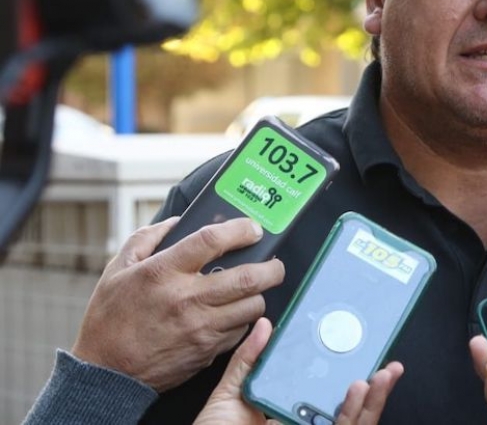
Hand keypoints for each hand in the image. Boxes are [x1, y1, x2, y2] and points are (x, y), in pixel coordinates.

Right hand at [71, 216, 285, 391]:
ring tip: (257, 288)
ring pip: (252, 306)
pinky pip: (241, 331)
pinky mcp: (207, 351)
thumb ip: (146, 239)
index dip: (240, 229)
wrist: (106, 373)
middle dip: (271, 267)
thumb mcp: (117, 270)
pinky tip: (238, 312)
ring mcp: (200, 328)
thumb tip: (177, 221)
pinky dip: (245, 320)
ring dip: (260, 295)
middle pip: (248, 277)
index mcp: (163, 272)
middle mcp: (186, 299)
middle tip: (274, 263)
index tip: (253, 228)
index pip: (212, 240)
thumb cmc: (110, 318)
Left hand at [193, 318, 404, 424]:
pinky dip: (355, 415)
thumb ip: (248, 361)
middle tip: (388, 364)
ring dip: (374, 400)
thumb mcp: (230, 395)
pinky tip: (358, 393)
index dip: (348, 373)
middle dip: (374, 387)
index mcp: (290, 414)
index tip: (362, 352)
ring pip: (354, 423)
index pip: (327, 392)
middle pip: (348, 409)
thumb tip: (265, 325)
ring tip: (381, 375)